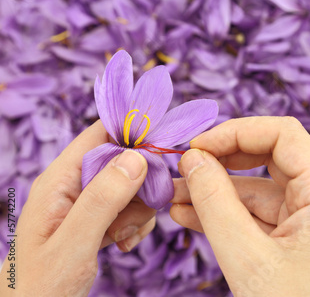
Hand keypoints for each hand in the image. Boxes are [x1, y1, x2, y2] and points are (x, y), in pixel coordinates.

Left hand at [0, 121, 155, 295]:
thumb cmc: (40, 287)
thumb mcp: (73, 243)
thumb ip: (103, 200)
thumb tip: (136, 158)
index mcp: (60, 179)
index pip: (101, 134)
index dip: (133, 133)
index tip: (162, 148)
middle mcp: (74, 185)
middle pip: (124, 161)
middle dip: (141, 185)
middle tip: (133, 217)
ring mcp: (87, 203)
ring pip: (133, 187)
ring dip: (139, 211)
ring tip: (122, 237)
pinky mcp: (98, 220)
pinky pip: (130, 209)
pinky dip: (135, 225)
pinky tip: (123, 244)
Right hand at [170, 117, 309, 296]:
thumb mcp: (246, 258)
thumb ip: (215, 203)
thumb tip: (191, 159)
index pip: (284, 135)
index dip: (237, 132)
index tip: (197, 146)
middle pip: (270, 157)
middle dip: (222, 160)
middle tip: (181, 166)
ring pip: (258, 189)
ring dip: (216, 190)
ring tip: (173, 195)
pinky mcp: (295, 240)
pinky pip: (257, 216)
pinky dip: (225, 213)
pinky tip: (189, 214)